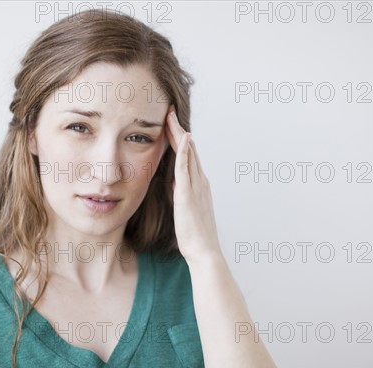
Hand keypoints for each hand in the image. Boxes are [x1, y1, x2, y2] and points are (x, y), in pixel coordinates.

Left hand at [165, 105, 221, 265]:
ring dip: (179, 133)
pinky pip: (186, 169)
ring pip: (188, 153)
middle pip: (189, 148)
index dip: (179, 138)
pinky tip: (181, 138)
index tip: (170, 124)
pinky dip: (184, 152)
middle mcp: (199, 181)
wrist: (204, 251)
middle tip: (169, 111)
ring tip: (170, 116)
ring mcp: (196, 186)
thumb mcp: (186, 209)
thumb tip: (173, 184)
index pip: (188, 155)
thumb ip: (181, 194)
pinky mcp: (188, 194)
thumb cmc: (195, 235)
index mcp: (198, 184)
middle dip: (178, 129)